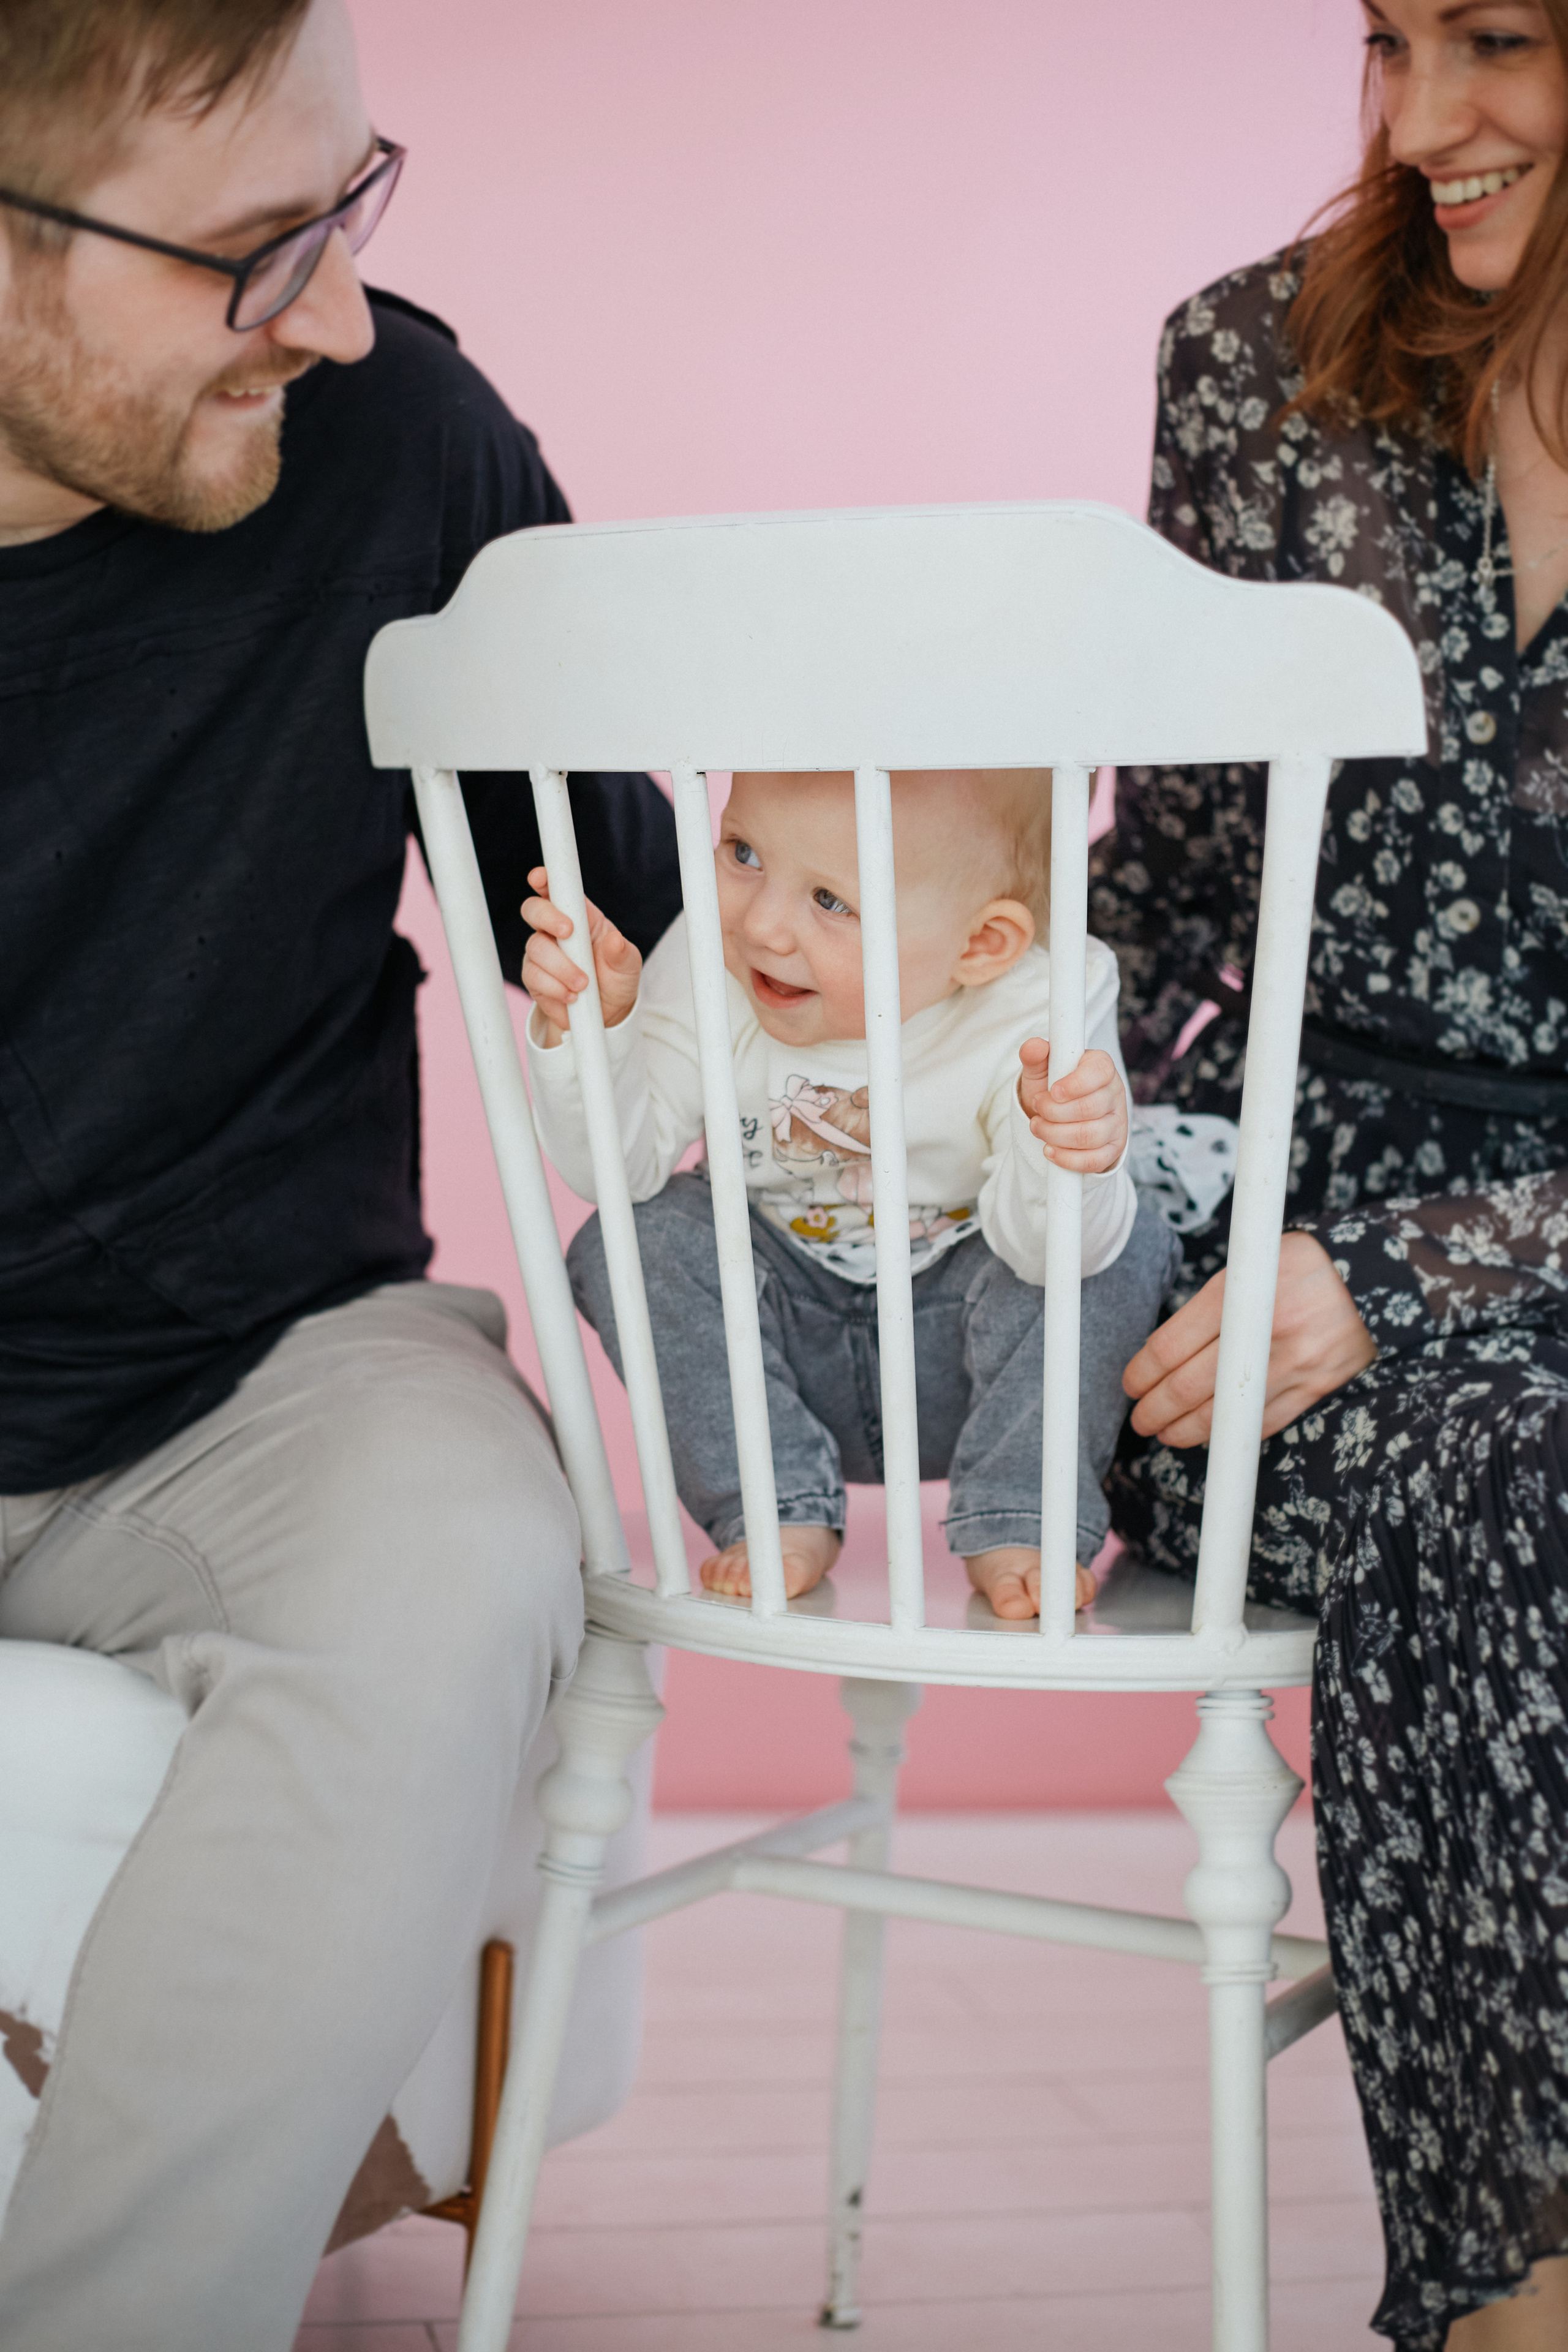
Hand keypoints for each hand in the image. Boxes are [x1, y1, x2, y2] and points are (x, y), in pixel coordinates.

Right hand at [521, 867, 641, 1045]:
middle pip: (534, 909)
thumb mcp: (629, 967)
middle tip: (568, 932)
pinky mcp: (534, 976)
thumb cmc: (616, 980)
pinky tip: (572, 996)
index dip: (546, 879)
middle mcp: (556, 930)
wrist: (606, 1014)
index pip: (559, 890)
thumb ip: (622, 953)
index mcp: (581, 916)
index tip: (540, 876)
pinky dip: (555, 987)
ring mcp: (542, 952)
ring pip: (536, 948)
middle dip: (548, 917)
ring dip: (561, 967)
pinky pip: (534, 976)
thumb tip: (614, 940)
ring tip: (584, 984)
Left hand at [1017, 1041, 1127, 1174]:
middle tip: (1037, 1110)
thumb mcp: (1040, 1070)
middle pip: (1090, 1108)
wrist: (1055, 1117)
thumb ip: (1035, 1056)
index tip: (1053, 1092)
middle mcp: (1114, 1093)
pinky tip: (1050, 1150)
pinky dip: (1068, 1158)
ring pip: (1090, 1136)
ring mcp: (1117, 1123)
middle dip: (1054, 1113)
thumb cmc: (1050, 1089)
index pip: (1099, 1072)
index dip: (1075, 1084)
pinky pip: (1095, 1160)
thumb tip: (1033, 1046)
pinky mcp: (1113, 1148)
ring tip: (1038, 1127)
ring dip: (1055, 1135)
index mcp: (1101, 1067)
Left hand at [1122, 1229, 1376, 1448]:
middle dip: (1155, 1409)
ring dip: (1184, 1430)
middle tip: (1139, 1418)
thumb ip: (1213, 1303)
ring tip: (1165, 1432)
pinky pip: (1262, 1423)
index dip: (1142, 1372)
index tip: (1130, 1384)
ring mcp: (1291, 1364)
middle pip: (1189, 1387)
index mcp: (1239, 1294)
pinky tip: (1210, 1434)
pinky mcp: (1314, 1387)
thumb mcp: (1252, 1264)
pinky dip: (1230, 1433)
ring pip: (1224, 1414)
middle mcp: (1263, 1332)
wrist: (1376, 1273)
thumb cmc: (1304, 1265)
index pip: (1171, 1345)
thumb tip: (1165, 1349)